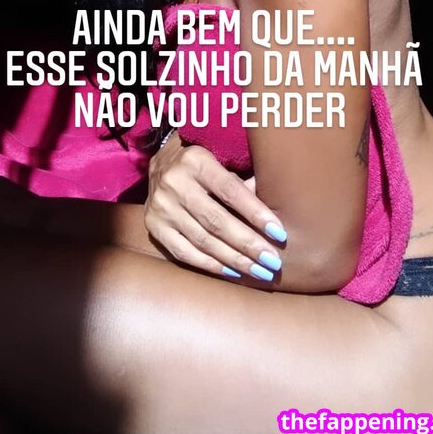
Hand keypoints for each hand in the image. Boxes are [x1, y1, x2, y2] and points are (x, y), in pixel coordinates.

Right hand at [144, 134, 286, 283]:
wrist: (160, 165)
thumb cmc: (202, 165)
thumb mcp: (221, 161)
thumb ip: (243, 182)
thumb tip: (272, 211)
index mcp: (196, 161)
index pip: (231, 191)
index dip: (256, 213)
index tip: (279, 233)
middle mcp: (175, 183)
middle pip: (217, 220)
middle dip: (248, 244)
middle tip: (273, 261)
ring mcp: (161, 207)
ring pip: (203, 240)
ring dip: (235, 260)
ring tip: (259, 271)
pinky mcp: (154, 226)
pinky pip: (185, 252)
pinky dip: (211, 265)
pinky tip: (233, 272)